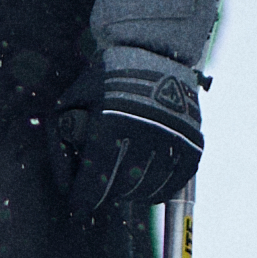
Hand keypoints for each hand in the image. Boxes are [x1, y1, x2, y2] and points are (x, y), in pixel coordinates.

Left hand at [61, 57, 201, 212]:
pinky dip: (158, 190)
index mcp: (112, 121)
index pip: (96, 176)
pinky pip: (175, 180)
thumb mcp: (73, 100)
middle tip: (98, 193)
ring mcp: (173, 136)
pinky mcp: (193, 140)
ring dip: (130, 194)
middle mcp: (146, 130)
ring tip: (120, 189)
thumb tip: (64, 183)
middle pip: (121, 185)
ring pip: (148, 186)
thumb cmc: (106, 78)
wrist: (153, 50)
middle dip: (105, 195)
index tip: (78, 206)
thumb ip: (63, 140)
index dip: (84, 197)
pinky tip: (145, 190)